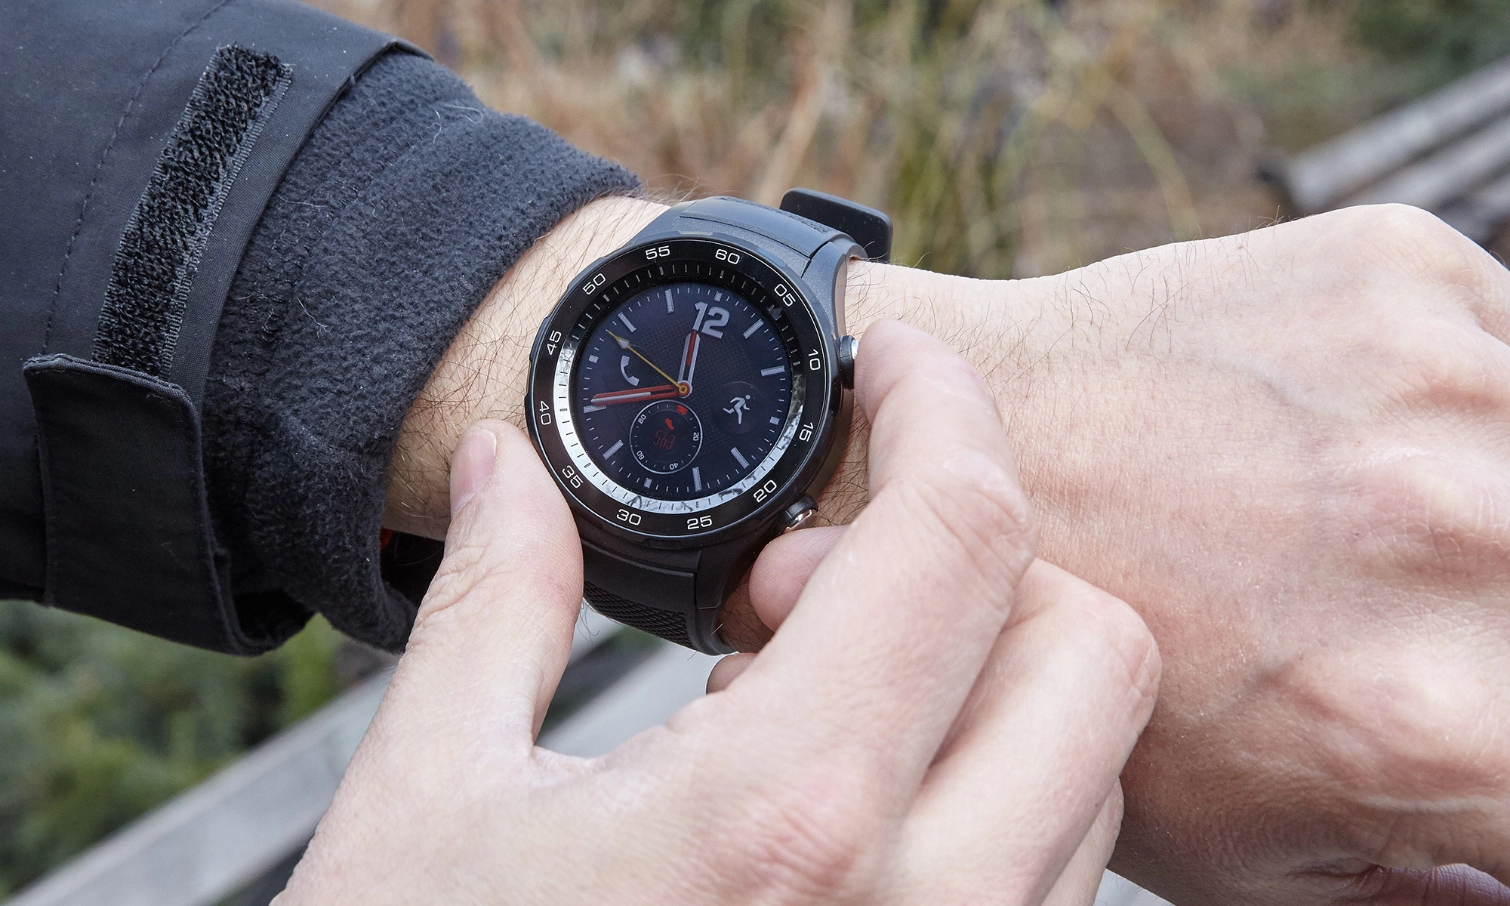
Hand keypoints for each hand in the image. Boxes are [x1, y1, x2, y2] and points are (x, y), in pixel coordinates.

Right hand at [283, 322, 1158, 905]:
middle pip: (1091, 645)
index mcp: (781, 815)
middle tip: (804, 593)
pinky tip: (834, 814)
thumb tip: (497, 466)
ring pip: (1092, 769)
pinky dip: (987, 792)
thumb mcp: (431, 797)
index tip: (894, 369)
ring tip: (793, 713)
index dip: (941, 410)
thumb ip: (497, 603)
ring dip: (979, 685)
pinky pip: (1054, 877)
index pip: (960, 540)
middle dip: (976, 568)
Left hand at [836, 205, 1509, 902]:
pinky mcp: (1394, 269)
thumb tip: (1496, 876)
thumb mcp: (1239, 849)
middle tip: (1410, 611)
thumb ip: (1409, 886)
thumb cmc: (1063, 660)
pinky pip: (1506, 334)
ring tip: (1374, 520)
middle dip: (1488, 618)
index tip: (1458, 696)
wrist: (955, 449)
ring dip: (1487, 497)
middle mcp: (1464, 543)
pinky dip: (1461, 395)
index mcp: (1435, 721)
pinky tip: (1357, 426)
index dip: (1506, 747)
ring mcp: (1435, 388)